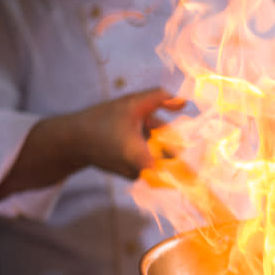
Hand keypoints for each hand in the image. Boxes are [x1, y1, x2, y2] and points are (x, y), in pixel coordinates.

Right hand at [0, 88, 184, 201]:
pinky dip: (147, 146)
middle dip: (167, 136)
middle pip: (172, 156)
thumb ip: (160, 98)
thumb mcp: (132, 103)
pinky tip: (131, 134)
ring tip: (138, 124)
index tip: (200, 169)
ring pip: (161, 155)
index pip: (178, 172)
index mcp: (143, 159)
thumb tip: (184, 102)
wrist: (74, 140)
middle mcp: (142, 173)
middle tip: (150, 122)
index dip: (190, 169)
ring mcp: (138, 176)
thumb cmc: (102, 120)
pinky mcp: (134, 175)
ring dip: (156, 138)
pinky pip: (151, 159)